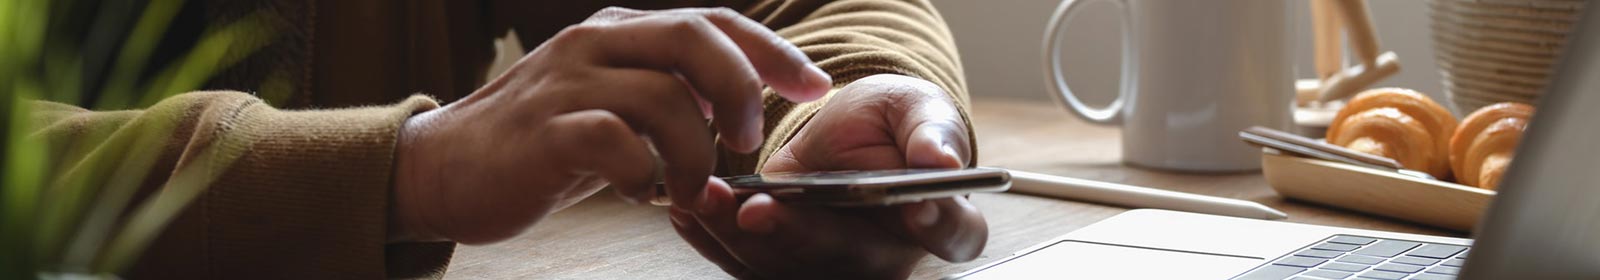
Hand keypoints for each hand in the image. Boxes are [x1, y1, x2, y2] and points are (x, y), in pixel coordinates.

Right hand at [390, 7, 831, 243]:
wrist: (444, 170)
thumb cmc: (541, 143)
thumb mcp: (612, 102)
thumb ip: (668, 91)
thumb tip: (739, 102)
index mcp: (620, 32)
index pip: (713, 22)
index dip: (773, 53)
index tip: (815, 88)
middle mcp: (596, 44)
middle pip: (696, 38)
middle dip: (741, 91)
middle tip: (748, 144)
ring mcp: (568, 84)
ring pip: (665, 97)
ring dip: (695, 153)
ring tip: (686, 190)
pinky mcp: (545, 132)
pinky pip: (617, 143)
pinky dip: (643, 175)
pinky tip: (636, 193)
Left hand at [670, 74, 985, 278]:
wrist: (845, 137)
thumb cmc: (892, 126)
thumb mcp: (917, 109)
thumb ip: (931, 131)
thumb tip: (940, 161)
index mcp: (939, 218)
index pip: (951, 234)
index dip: (938, 224)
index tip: (914, 206)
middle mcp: (886, 256)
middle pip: (848, 260)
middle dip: (799, 236)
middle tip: (760, 209)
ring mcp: (832, 268)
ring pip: (788, 268)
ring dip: (740, 236)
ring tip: (709, 198)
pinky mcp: (785, 266)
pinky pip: (747, 265)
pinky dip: (714, 238)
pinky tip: (693, 211)